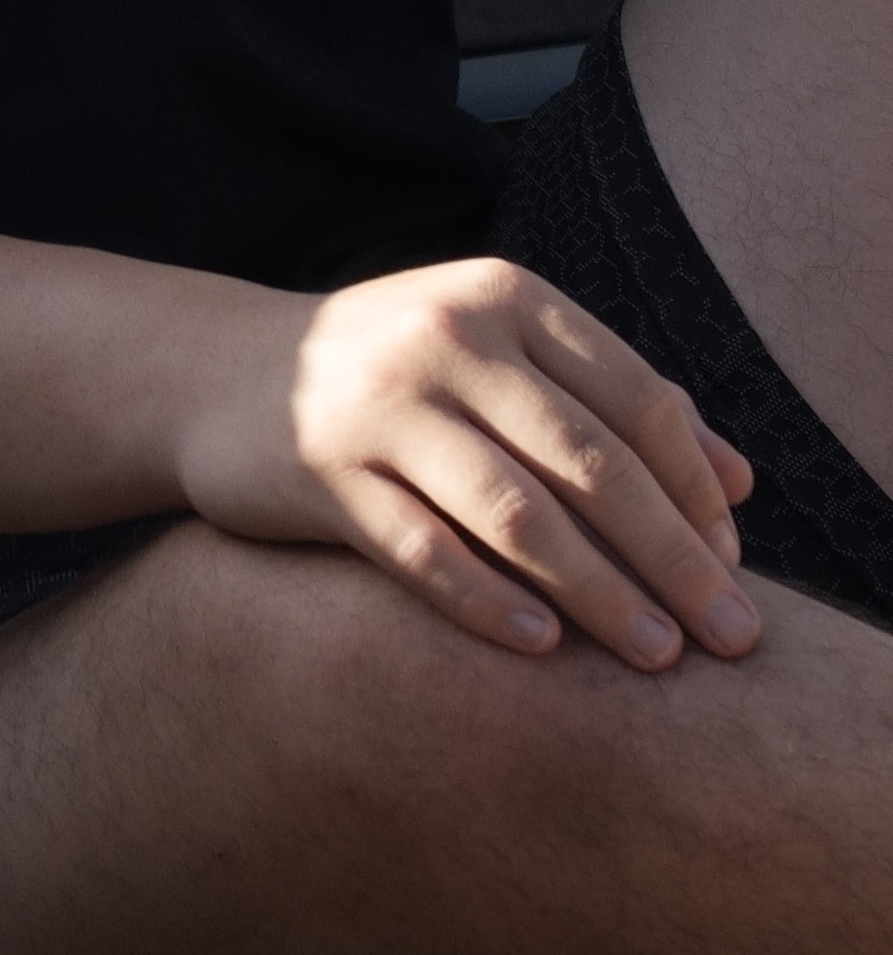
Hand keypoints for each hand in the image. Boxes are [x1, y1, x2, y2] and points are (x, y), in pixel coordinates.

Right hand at [172, 259, 756, 668]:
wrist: (212, 372)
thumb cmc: (389, 374)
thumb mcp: (496, 353)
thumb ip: (610, 402)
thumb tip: (742, 482)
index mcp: (502, 297)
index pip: (639, 401)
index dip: (699, 492)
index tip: (734, 567)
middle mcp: (443, 336)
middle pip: (593, 463)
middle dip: (675, 560)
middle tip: (732, 636)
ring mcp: (377, 402)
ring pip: (517, 513)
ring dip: (600, 594)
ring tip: (656, 656)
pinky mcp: (318, 469)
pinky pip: (421, 550)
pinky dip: (488, 602)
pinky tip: (541, 648)